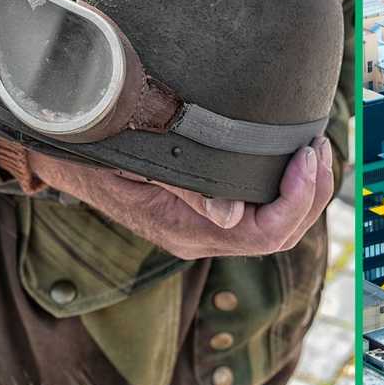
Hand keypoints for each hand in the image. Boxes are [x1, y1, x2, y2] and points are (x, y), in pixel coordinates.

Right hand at [25, 137, 333, 258]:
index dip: (296, 199)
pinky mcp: (206, 210)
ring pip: (276, 225)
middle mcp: (202, 237)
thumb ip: (183, 190)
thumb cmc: (97, 153)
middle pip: (281, 234)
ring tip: (317, 148)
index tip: (306, 157)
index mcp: (187, 232)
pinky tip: (293, 157)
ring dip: (305, 191)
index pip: (265, 234)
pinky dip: (285, 187)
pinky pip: (259, 210)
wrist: (63, 156)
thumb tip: (232, 216)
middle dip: (311, 193)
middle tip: (319, 147)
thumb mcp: (136, 164)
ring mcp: (206, 226)